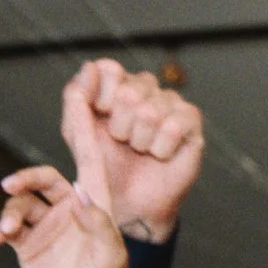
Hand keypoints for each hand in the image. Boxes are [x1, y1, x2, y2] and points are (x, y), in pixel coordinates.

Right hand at [0, 103, 128, 267]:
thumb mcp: (110, 259)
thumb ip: (98, 225)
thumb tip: (80, 192)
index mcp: (96, 208)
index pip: (89, 162)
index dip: (83, 130)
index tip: (77, 97)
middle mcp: (71, 211)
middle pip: (43, 177)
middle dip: (26, 177)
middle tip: (11, 184)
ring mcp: (48, 227)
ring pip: (21, 201)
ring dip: (9, 210)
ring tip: (6, 230)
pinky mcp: (29, 244)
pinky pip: (8, 224)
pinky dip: (0, 226)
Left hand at [61, 61, 202, 243]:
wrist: (129, 201)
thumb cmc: (105, 166)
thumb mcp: (76, 131)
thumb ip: (75, 97)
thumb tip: (89, 66)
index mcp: (117, 83)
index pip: (110, 69)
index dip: (102, 99)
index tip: (102, 121)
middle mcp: (145, 88)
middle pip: (130, 92)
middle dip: (121, 127)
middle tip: (124, 141)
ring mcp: (171, 103)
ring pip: (151, 112)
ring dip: (141, 141)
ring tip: (142, 150)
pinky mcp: (192, 123)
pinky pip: (174, 126)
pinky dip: (161, 148)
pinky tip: (161, 154)